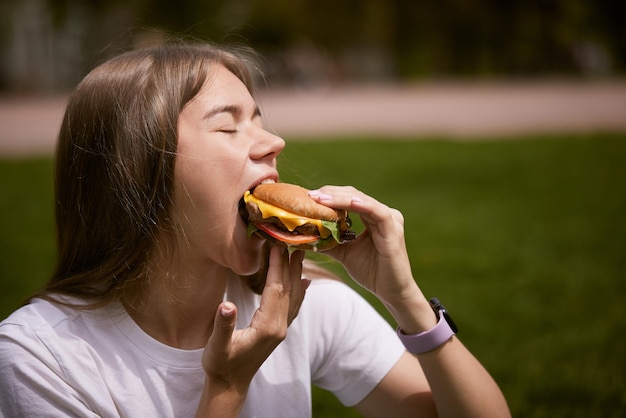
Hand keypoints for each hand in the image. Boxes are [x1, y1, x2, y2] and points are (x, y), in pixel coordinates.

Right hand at [201, 246, 307, 392]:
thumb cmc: (220, 365)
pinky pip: (293, 306)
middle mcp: (279, 327)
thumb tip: (226, 304)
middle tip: (293, 241)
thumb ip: (224, 324)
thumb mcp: (217, 344)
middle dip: (290, 264)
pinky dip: (300, 291)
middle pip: (289, 289)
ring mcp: (281, 330)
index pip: (276, 288)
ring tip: (299, 254)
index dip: (277, 266)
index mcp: (267, 326)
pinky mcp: (277, 332)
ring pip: (294, 296)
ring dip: (297, 274)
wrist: (228, 386)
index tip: (277, 245)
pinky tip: (304, 282)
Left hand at [310, 186, 423, 308]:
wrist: (392, 292)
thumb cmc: (372, 272)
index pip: (348, 198)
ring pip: (363, 201)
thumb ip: (329, 242)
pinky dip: (362, 205)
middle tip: (310, 195)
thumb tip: (306, 237)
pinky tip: (348, 203)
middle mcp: (383, 214)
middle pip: (353, 195)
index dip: (328, 196)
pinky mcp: (394, 230)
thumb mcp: (344, 254)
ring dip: (340, 198)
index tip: (308, 198)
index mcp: (373, 216)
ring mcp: (390, 220)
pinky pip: (378, 213)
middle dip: (331, 194)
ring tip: (321, 199)